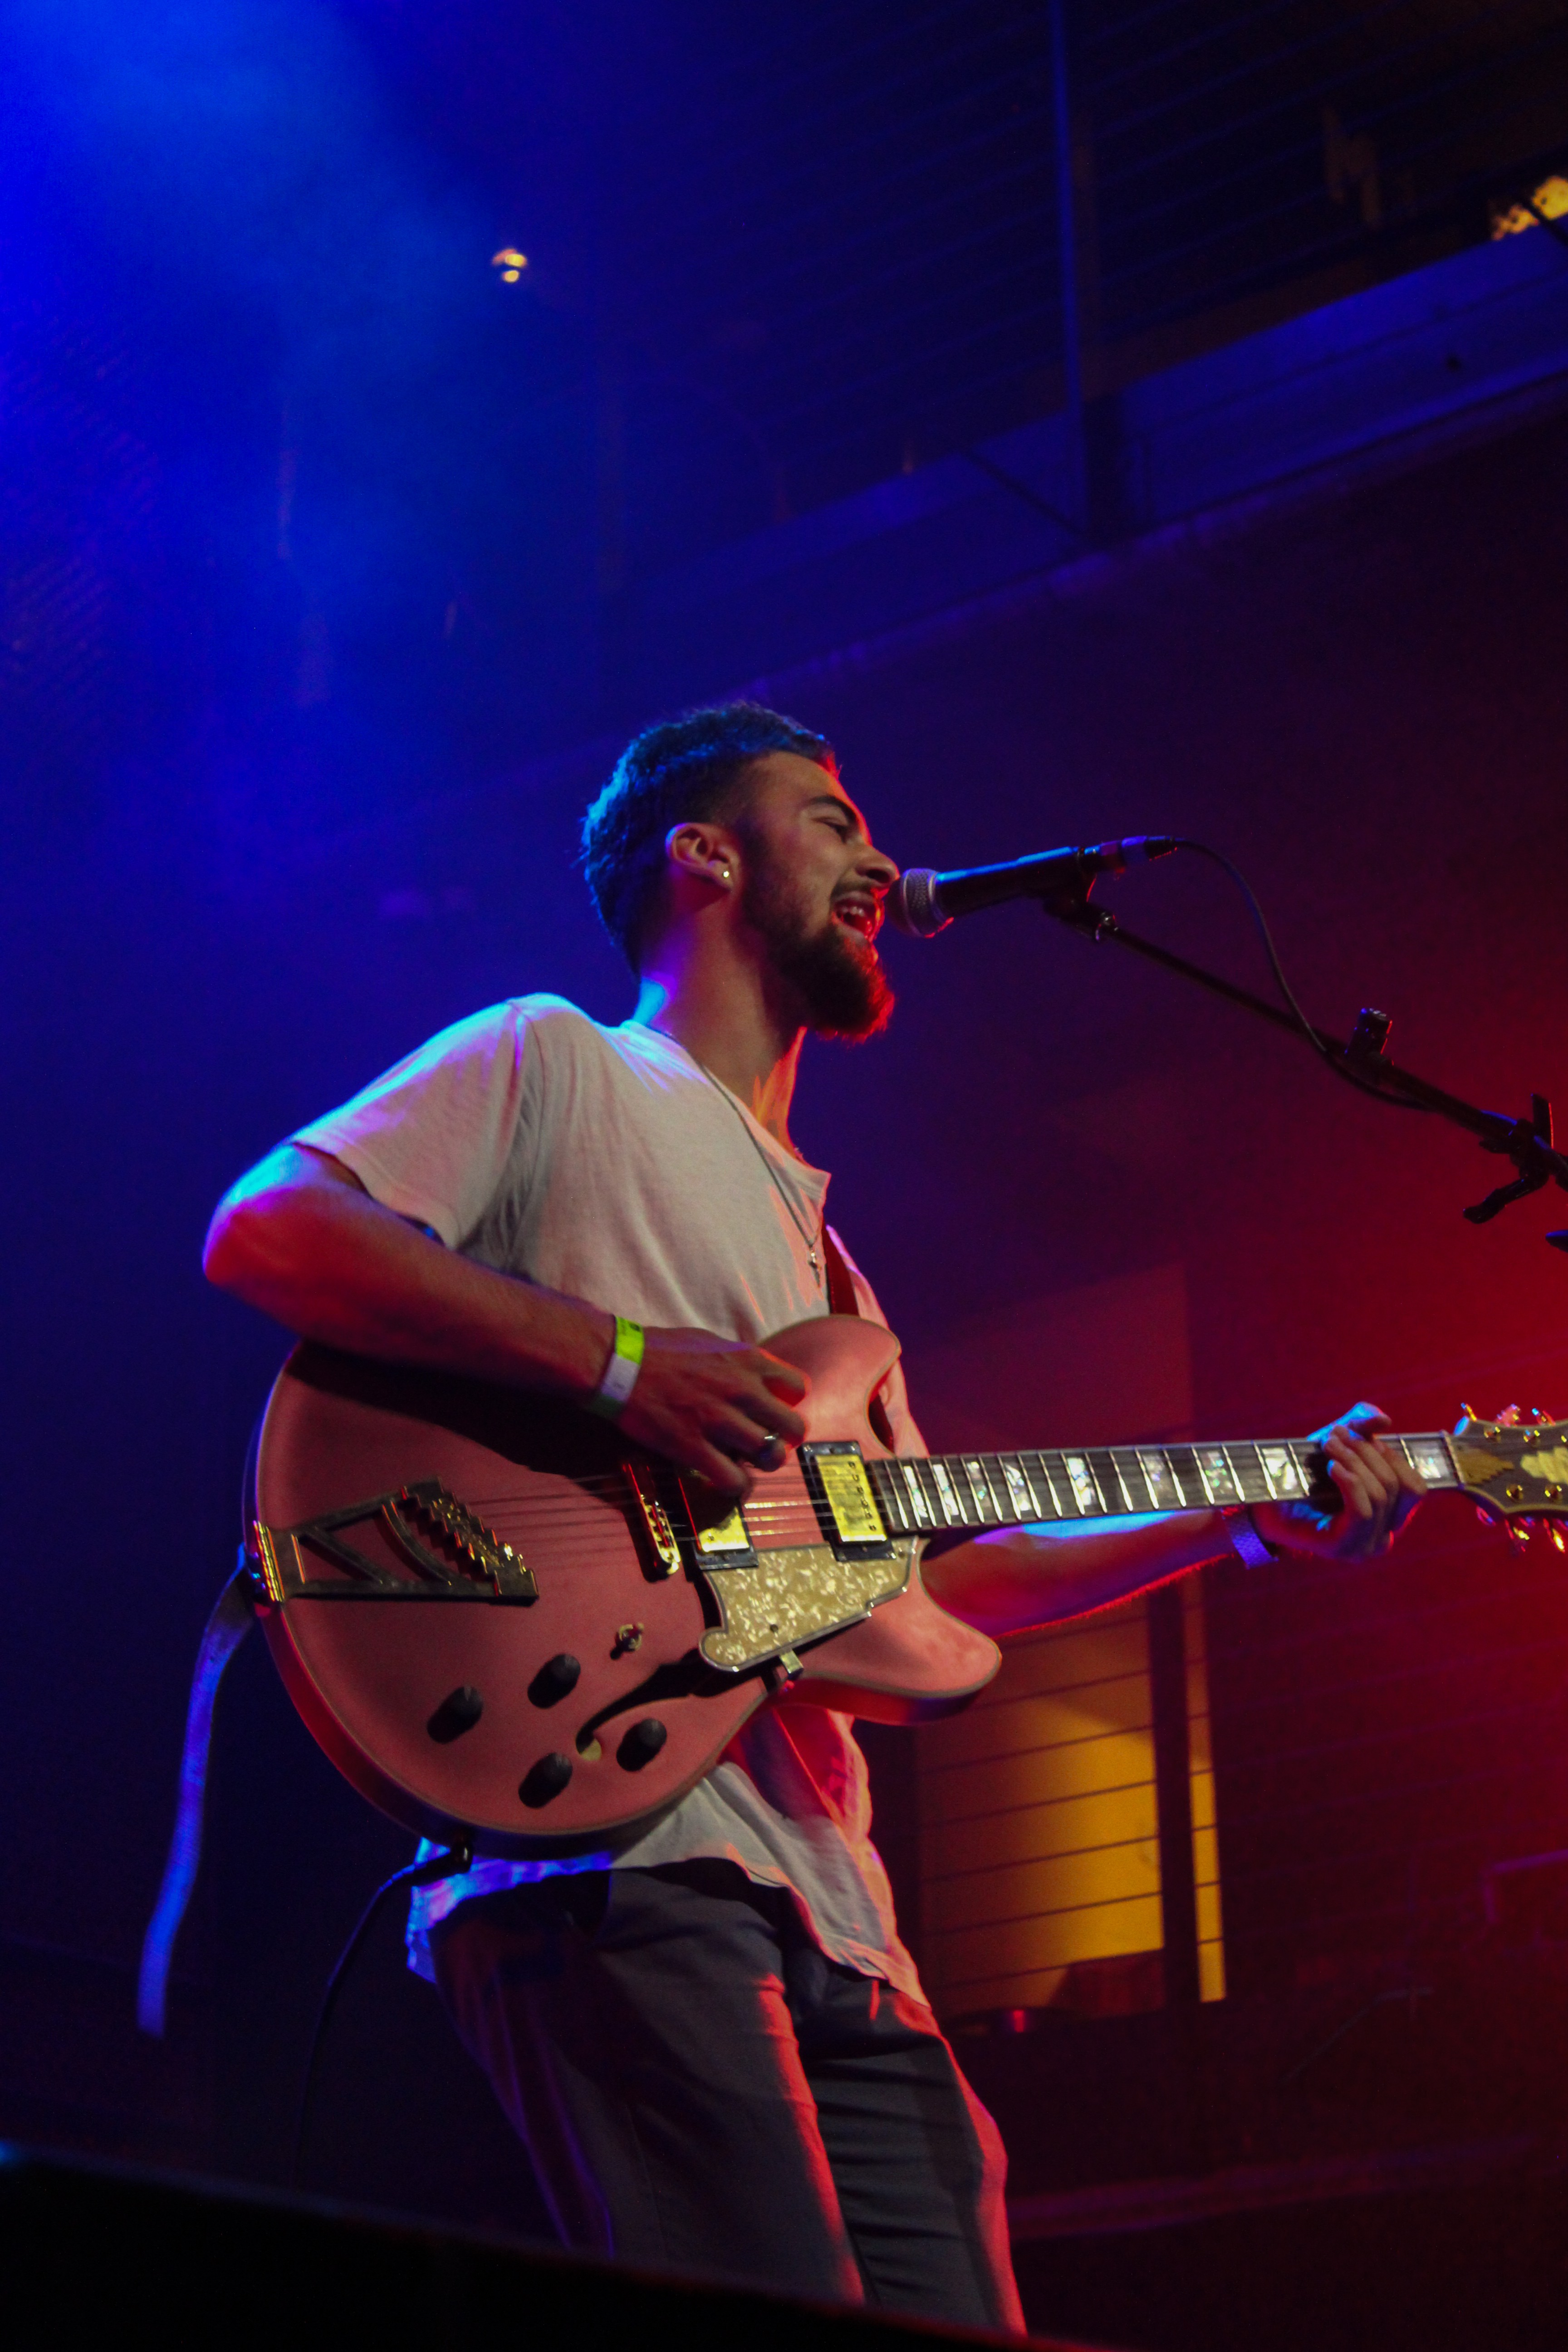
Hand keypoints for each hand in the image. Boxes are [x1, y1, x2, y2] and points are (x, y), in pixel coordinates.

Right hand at [616, 1325, 808, 1497]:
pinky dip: (737, 1486)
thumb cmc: (660, 1350)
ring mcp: (718, 1420)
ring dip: (762, 1463)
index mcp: (747, 1360)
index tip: (771, 1410)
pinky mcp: (693, 1448)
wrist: (617, 1363)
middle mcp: (741, 1390)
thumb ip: (740, 1360)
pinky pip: (735, 1480)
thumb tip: (759, 1378)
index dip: (788, 1403)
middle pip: (794, 1427)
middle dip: (785, 1439)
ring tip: (746, 1461)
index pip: (799, 1388)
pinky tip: (727, 1479)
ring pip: (770, 1456)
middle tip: (767, 1443)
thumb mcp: (711, 1342)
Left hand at [1251, 1401, 1426, 1562]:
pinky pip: (1362, 1510)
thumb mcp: (1338, 1443)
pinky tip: (1332, 1467)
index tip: (1366, 1435)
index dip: (1394, 1457)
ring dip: (1354, 1462)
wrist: (1264, 1504)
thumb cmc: (1305, 1476)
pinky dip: (1350, 1482)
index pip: (1415, 1488)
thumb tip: (1385, 1420)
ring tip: (1328, 1445)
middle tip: (1336, 1434)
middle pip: (1395, 1486)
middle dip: (1366, 1452)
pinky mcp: (1342, 1547)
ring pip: (1379, 1495)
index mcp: (1390, 1518)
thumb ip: (1362, 1425)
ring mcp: (1364, 1546)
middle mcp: (1383, 1538)